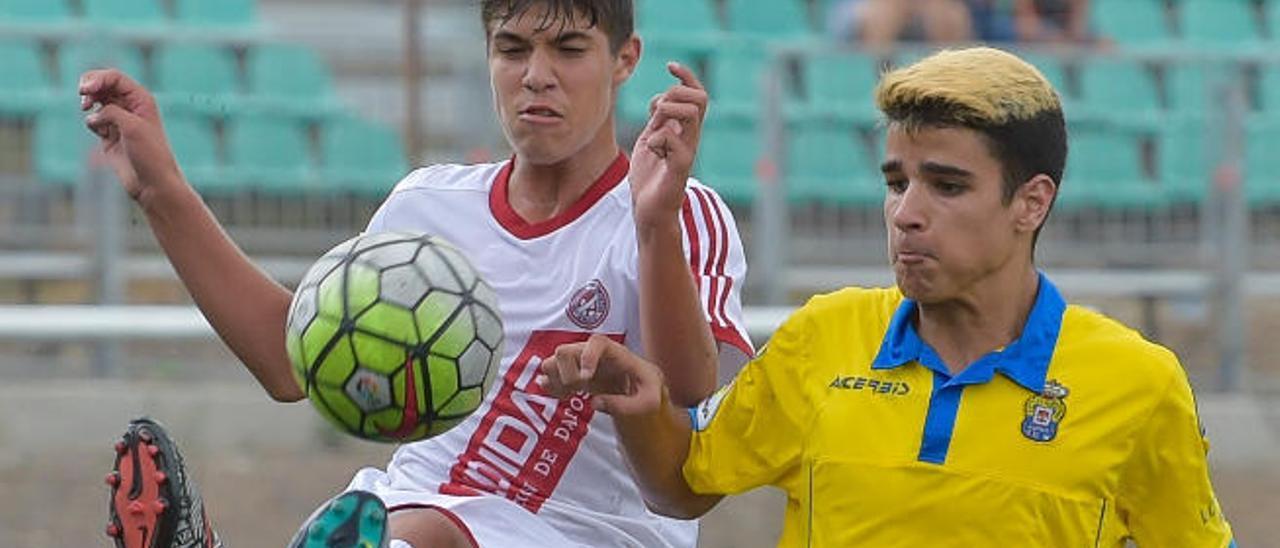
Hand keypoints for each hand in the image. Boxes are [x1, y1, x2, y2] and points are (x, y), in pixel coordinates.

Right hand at [80, 69, 183, 202]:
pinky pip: (93, 120)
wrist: (152, 183)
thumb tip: (93, 114)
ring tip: (86, 108)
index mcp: (141, 99)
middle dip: (89, 87)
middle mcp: (130, 106)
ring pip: (96, 101)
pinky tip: (101, 133)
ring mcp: (119, 120)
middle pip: (103, 84)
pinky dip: (92, 123)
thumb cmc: (149, 154)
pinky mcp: (109, 135)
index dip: (97, 78)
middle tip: (82, 95)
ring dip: (89, 103)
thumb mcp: (132, 127)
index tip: (85, 90)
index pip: (114, 78)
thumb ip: (111, 111)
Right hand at [536, 335, 665, 415]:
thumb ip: (628, 405)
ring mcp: (578, 360)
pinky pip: (548, 373)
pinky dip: (550, 386)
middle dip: (567, 374)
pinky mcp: (570, 371)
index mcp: (614, 352)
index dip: (587, 357)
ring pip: (551, 361)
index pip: (596, 342)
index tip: (586, 378)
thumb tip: (595, 403)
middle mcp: (592, 352)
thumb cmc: (646, 389)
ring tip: (570, 393)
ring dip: (555, 380)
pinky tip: (563, 396)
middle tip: (579, 389)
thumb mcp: (649, 401)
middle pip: (565, 351)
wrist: (637, 387)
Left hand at [630, 62, 707, 228]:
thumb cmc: (650, 177)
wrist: (650, 210)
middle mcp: (690, 138)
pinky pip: (675, 142)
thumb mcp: (650, 139)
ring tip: (655, 125)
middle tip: (660, 106)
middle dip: (679, 91)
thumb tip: (662, 99)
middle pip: (700, 99)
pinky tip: (651, 149)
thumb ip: (658, 120)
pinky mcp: (679, 169)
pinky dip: (658, 138)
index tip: (671, 65)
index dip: (686, 76)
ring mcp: (687, 152)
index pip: (696, 95)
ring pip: (692, 115)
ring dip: (669, 110)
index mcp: (684, 130)